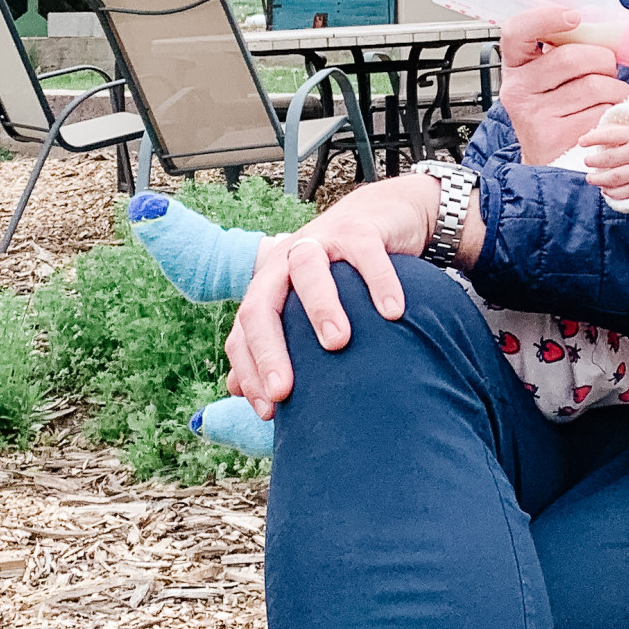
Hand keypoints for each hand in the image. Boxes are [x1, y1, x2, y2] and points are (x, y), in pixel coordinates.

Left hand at [223, 174, 440, 416]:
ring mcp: (322, 239)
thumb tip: (235, 390)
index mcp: (269, 284)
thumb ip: (277, 342)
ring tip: (337, 343)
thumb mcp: (305, 305)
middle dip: (268, 348)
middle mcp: (286, 261)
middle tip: (284, 390)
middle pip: (262, 301)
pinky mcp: (360, 228)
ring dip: (319, 306)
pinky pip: (366, 253)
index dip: (249, 371)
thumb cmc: (342, 273)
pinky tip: (393, 312)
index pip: (244, 330)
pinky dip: (379, 281)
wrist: (381, 215)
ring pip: (308, 268)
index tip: (269, 412)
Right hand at [500, 6, 628, 164]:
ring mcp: (533, 115)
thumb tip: (606, 26)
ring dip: (616, 88)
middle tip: (607, 68)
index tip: (574, 17)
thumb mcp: (550, 76)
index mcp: (515, 65)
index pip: (517, 30)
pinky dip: (614, 111)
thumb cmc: (557, 109)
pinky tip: (604, 116)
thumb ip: (566, 48)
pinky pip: (602, 112)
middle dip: (604, 59)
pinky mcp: (554, 138)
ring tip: (609, 95)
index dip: (546, 18)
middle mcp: (517, 89)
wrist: (548, 161)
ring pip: (596, 85)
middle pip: (573, 57)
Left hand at [580, 120, 628, 194]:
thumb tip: (589, 136)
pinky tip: (605, 189)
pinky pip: (626, 192)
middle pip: (610, 158)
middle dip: (594, 161)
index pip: (609, 135)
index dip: (593, 138)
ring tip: (590, 178)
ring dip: (599, 179)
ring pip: (615, 177)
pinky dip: (613, 193)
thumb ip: (612, 130)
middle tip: (586, 161)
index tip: (581, 142)